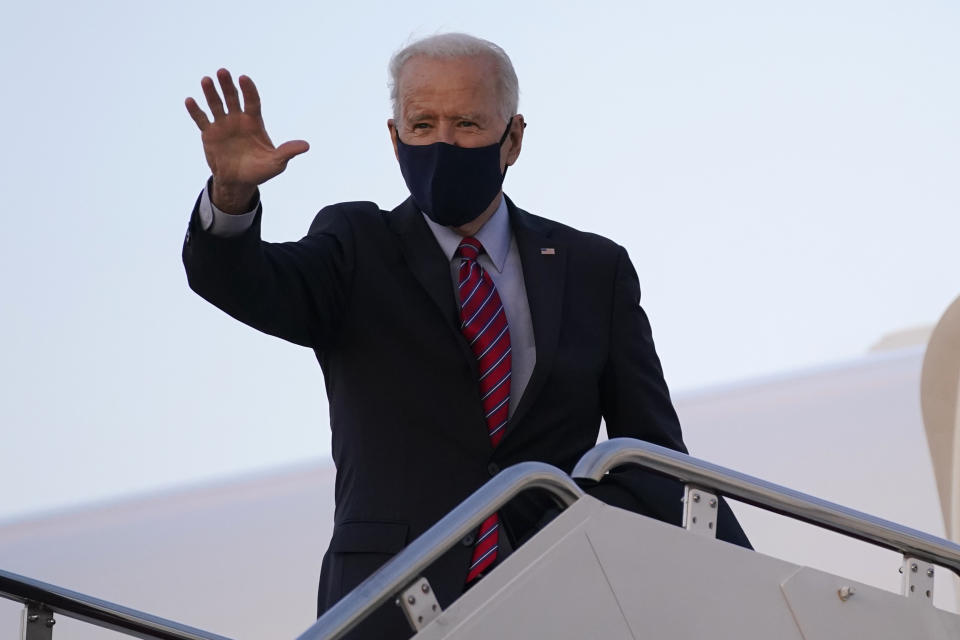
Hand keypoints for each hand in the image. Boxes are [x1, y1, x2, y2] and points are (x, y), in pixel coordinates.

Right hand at [185, 69, 308, 212]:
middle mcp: (237, 119)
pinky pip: (201, 119)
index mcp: (254, 122)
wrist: (239, 181)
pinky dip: (195, 111)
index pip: (252, 101)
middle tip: (223, 72)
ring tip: (206, 80)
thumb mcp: (276, 163)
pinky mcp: (209, 134)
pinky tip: (190, 100)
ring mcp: (222, 125)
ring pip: (216, 105)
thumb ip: (287, 152)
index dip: (248, 90)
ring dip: (211, 93)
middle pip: (232, 97)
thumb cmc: (260, 170)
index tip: (244, 78)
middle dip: (228, 85)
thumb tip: (306, 146)